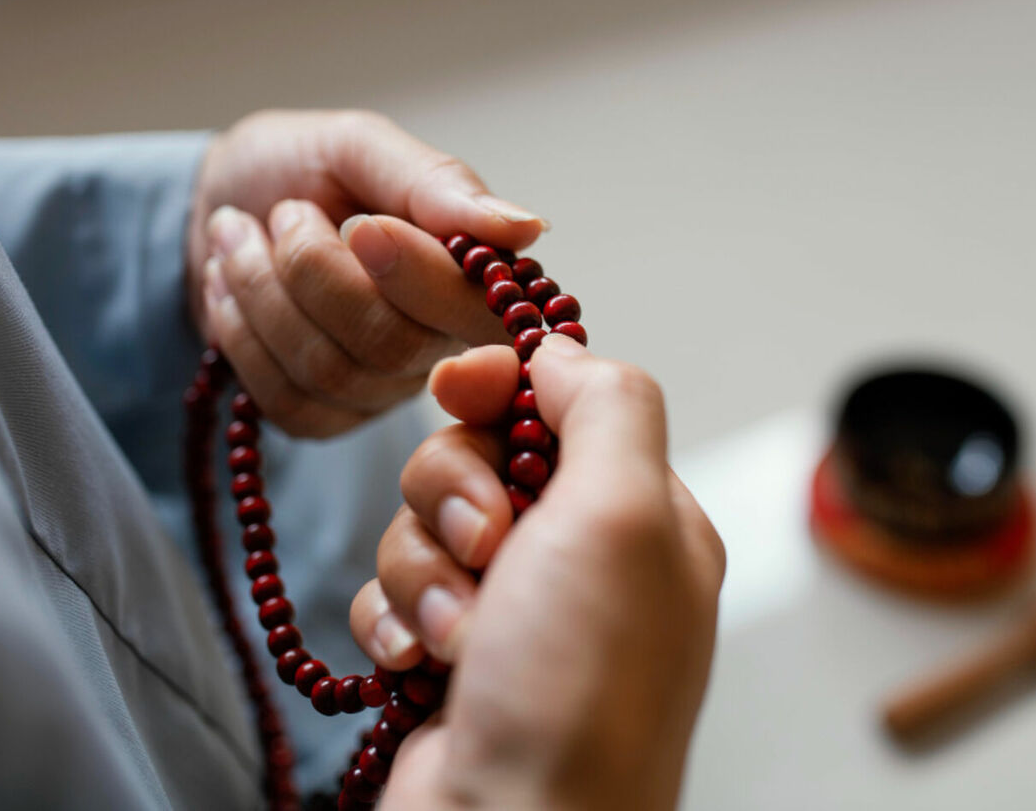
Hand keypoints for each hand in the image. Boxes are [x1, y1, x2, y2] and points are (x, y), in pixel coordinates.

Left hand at [189, 109, 548, 435]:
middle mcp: (441, 343)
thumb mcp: (360, 146)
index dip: (419, 280)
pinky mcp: (326, 416)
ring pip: (329, 372)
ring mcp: (383, 388)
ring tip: (239, 236)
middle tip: (283, 213)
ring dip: (261, 291)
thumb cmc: (301, 167)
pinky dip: (240, 335)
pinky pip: (288, 404)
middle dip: (312, 271)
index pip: (476, 309)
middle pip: (392, 345)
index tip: (362, 226)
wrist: (215, 202)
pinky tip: (229, 290)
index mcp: (469, 275)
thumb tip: (529, 227)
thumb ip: (438, 184)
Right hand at [349, 336, 725, 810]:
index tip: (455, 389)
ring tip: (459, 636)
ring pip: (424, 522)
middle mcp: (579, 555)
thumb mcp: (625, 515)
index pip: (561, 400)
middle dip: (455, 493)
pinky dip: (399, 622)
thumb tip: (560, 354)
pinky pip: (394, 591)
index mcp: (640, 513)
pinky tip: (424, 667)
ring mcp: (513, 608)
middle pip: (478, 453)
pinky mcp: (450, 653)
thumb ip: (609, 408)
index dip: (501, 384)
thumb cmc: (581, 681)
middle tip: (484, 549)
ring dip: (424, 571)